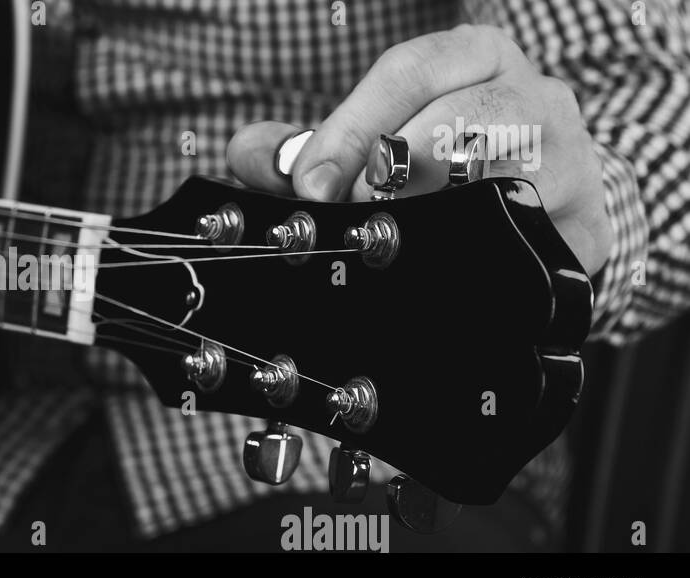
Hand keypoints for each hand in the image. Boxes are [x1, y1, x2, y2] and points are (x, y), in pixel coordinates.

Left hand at [225, 24, 613, 275]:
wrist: (543, 208)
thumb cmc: (440, 168)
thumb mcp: (372, 141)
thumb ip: (301, 148)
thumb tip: (247, 154)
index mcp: (474, 57)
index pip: (410, 71)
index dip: (352, 127)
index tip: (311, 182)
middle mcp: (534, 96)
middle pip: (463, 115)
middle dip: (395, 166)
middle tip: (355, 210)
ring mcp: (571, 159)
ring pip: (506, 174)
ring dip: (437, 207)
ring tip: (396, 232)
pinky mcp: (585, 227)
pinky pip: (533, 239)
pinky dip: (480, 252)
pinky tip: (440, 266)